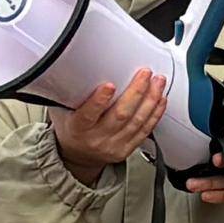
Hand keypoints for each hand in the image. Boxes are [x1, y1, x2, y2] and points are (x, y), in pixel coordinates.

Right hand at [51, 69, 168, 181]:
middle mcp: (97, 139)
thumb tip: (78, 66)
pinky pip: (145, 131)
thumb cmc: (72, 129)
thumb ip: (71, 93)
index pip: (87, 115)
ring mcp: (114, 146)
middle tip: (144, 74)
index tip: (109, 85)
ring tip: (157, 82)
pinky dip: (155, 114)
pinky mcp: (127, 149)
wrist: (77, 156)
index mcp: (78, 128)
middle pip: (120, 115)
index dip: (99, 100)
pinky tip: (160, 100)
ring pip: (137, 122)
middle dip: (136, 92)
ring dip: (150, 100)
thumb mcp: (63, 111)